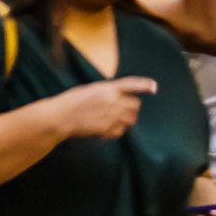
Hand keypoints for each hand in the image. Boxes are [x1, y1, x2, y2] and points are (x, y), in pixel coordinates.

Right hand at [47, 76, 161, 140]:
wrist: (62, 117)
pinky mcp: (109, 129)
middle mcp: (114, 101)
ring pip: (131, 119)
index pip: (132, 84)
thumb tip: (119, 100)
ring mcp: (112, 116)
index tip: (154, 87)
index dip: (145, 85)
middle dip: (131, 107)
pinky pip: (121, 131)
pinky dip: (118, 129)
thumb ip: (107, 93)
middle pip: (135, 105)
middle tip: (120, 109)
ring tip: (113, 119)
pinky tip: (106, 127)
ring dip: (126, 119)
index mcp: (108, 88)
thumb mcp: (91, 90)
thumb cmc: (72, 101)